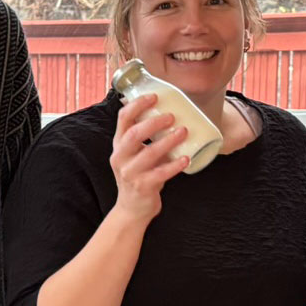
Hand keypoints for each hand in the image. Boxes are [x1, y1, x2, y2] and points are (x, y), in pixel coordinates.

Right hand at [109, 94, 189, 222]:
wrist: (132, 209)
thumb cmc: (138, 176)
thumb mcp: (134, 155)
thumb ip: (144, 138)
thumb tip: (169, 112)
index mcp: (119, 145)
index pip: (123, 119)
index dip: (137, 105)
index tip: (154, 97)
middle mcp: (121, 157)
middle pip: (134, 134)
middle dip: (154, 123)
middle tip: (172, 116)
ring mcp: (130, 173)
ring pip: (149, 153)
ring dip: (168, 141)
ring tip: (183, 132)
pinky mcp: (143, 186)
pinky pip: (161, 173)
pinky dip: (175, 165)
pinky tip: (186, 158)